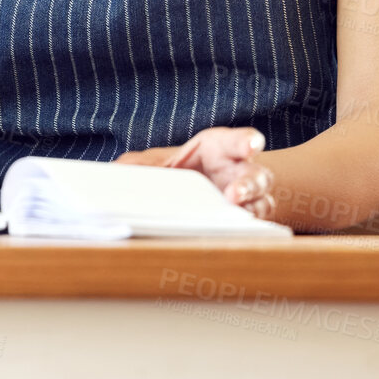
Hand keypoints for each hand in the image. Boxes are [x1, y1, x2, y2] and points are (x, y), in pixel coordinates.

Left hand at [115, 127, 276, 221]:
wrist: (186, 194)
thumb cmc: (175, 172)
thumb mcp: (154, 164)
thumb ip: (139, 166)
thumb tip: (117, 174)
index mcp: (221, 149)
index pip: (240, 141)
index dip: (247, 142)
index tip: (251, 145)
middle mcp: (240, 172)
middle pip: (257, 175)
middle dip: (250, 184)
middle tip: (234, 194)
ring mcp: (247, 200)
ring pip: (261, 203)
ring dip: (251, 211)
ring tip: (233, 218)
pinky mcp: (243, 223)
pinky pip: (251, 229)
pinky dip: (245, 234)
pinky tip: (232, 237)